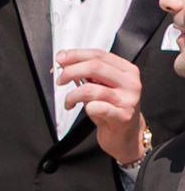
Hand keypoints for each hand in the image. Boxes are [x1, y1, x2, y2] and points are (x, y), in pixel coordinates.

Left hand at [57, 47, 146, 162]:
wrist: (127, 135)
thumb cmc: (113, 110)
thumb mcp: (102, 87)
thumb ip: (88, 73)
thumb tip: (66, 61)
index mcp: (127, 71)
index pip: (99, 54)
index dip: (76, 55)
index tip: (61, 58)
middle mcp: (130, 83)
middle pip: (95, 67)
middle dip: (70, 71)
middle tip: (60, 79)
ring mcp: (128, 99)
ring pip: (91, 88)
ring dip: (72, 95)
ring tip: (69, 102)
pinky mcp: (123, 116)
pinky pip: (97, 107)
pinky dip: (86, 108)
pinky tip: (87, 110)